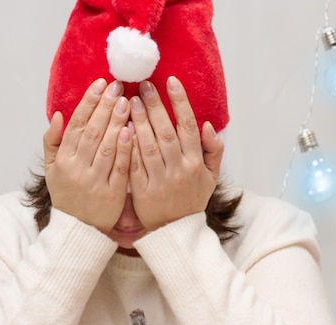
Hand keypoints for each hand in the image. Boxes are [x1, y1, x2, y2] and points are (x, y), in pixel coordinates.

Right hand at [43, 78, 132, 233]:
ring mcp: (95, 181)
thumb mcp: (51, 170)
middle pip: (93, 132)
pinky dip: (126, 148)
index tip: (100, 85)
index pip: (76, 125)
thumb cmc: (67, 196)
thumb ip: (52, 142)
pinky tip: (132, 130)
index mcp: (63, 161)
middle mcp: (77, 169)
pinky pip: (120, 167)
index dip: (88, 103)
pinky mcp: (112, 193)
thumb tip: (58, 114)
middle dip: (105, 107)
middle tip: (118, 86)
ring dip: (117, 122)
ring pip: (107, 146)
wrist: (78, 230)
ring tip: (127, 101)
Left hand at [128, 76, 223, 231]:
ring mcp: (159, 180)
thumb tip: (208, 125)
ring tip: (128, 101)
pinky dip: (128, 145)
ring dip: (138, 121)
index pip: (188, 126)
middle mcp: (178, 170)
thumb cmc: (192, 200)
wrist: (175, 231)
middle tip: (143, 85)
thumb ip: (214, 151)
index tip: (171, 81)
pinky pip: (133, 164)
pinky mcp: (142, 190)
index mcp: (195, 163)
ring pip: (147, 145)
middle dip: (154, 106)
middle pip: (165, 132)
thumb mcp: (211, 177)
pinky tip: (121, 128)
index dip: (180, 102)